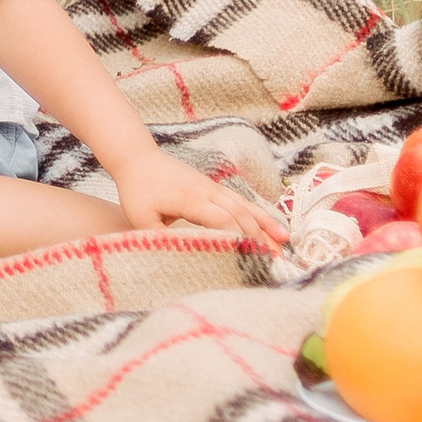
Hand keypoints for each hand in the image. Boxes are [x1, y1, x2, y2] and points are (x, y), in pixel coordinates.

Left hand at [110, 151, 290, 250]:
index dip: (239, 239)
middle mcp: (208, 191)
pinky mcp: (216, 188)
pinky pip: (243, 202)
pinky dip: (260, 215)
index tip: (252, 259)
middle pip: (241, 215)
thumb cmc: (138, 189)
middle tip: (275, 263)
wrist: (138, 158)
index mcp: (191, 199)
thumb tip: (177, 259)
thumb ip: (159, 238)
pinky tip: (275, 228)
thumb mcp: (141, 218)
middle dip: (259, 239)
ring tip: (283, 247)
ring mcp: (215, 188)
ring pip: (246, 207)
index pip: (222, 220)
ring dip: (265, 227)